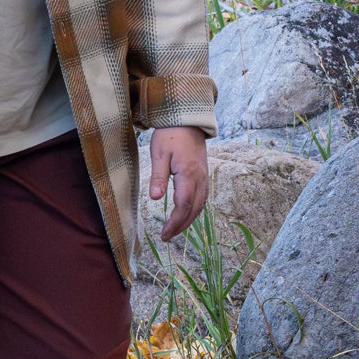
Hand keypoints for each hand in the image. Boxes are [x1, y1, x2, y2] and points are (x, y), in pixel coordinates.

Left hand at [148, 126, 211, 240]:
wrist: (188, 121)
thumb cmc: (170, 135)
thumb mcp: (159, 154)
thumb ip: (157, 176)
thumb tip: (154, 198)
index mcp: (188, 176)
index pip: (182, 206)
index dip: (174, 223)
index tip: (164, 234)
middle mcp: (200, 180)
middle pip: (193, 210)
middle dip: (180, 226)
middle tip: (167, 237)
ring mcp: (204, 178)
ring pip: (199, 206)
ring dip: (188, 220)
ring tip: (174, 230)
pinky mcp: (204, 175)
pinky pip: (202, 198)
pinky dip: (194, 210)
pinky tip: (186, 214)